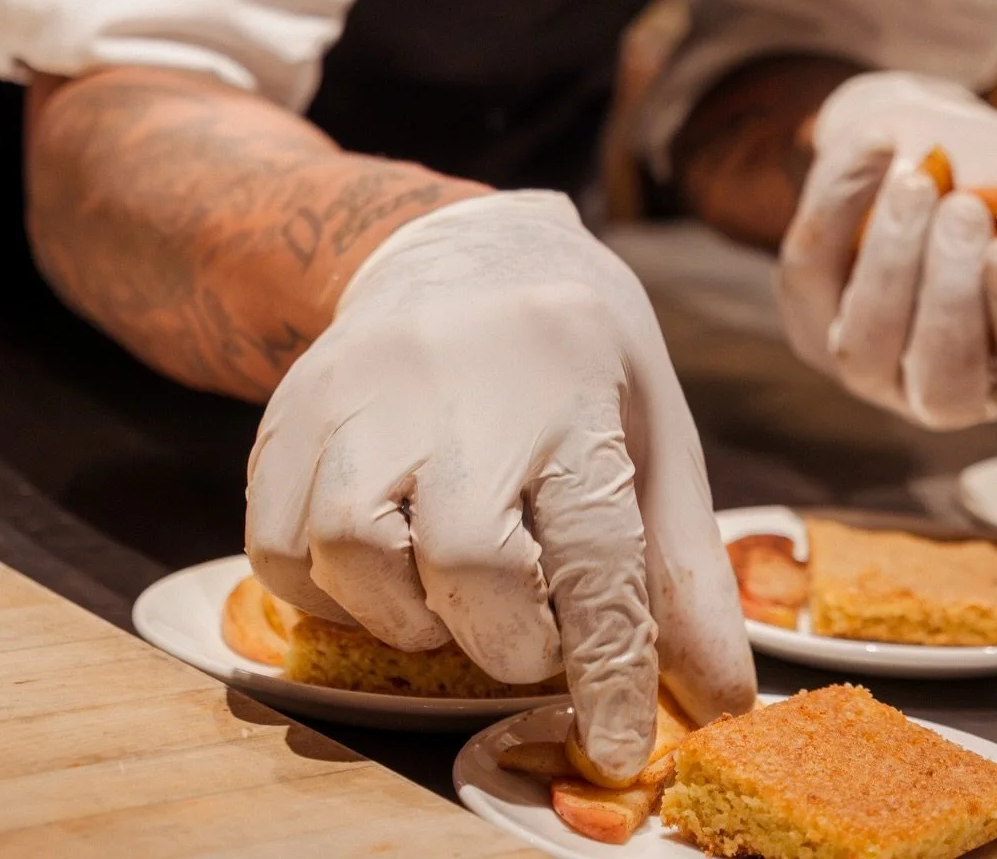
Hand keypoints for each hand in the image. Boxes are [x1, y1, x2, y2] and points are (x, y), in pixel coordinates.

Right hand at [246, 191, 753, 781]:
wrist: (468, 252)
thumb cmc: (576, 360)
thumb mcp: (652, 435)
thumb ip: (682, 572)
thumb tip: (719, 698)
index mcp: (572, 379)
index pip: (595, 549)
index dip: (609, 665)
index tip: (614, 745)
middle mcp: (460, 378)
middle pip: (466, 557)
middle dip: (504, 636)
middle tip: (525, 633)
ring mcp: (361, 389)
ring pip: (353, 551)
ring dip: (406, 616)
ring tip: (447, 591)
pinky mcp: (291, 411)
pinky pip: (277, 544)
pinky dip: (327, 592)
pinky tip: (381, 569)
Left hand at [777, 73, 996, 428]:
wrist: (943, 140)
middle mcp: (943, 387)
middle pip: (942, 383)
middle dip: (950, 296)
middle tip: (964, 209)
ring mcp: (868, 358)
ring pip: (865, 343)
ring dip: (891, 260)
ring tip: (918, 183)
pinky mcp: (809, 309)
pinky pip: (809, 271)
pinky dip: (839, 205)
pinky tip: (876, 150)